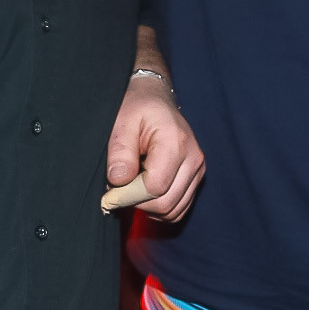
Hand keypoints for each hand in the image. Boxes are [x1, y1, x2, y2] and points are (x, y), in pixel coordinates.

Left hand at [105, 73, 204, 221]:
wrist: (155, 99)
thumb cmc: (137, 108)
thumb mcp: (121, 122)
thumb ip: (120, 152)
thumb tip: (118, 182)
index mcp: (175, 142)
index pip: (155, 188)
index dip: (128, 195)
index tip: (110, 188)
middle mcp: (193, 159)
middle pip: (165, 204)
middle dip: (137, 202)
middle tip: (119, 188)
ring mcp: (198, 170)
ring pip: (173, 211)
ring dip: (148, 207)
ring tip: (133, 185)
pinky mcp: (196, 178)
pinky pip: (178, 208)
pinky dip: (159, 207)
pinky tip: (145, 190)